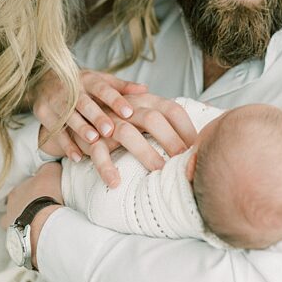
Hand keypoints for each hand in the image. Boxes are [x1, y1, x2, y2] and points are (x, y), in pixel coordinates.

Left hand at [2, 162, 63, 271]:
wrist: (43, 223)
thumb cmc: (46, 196)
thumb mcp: (51, 172)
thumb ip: (49, 167)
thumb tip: (50, 166)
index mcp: (16, 191)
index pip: (25, 188)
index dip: (37, 189)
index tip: (48, 192)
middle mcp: (9, 208)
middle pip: (20, 205)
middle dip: (30, 206)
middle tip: (46, 208)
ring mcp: (11, 226)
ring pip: (19, 221)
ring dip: (28, 221)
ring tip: (42, 224)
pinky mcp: (16, 240)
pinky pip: (22, 237)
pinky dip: (28, 235)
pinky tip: (38, 235)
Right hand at [32, 69, 147, 160]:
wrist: (44, 80)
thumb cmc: (83, 84)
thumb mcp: (101, 80)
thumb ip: (122, 87)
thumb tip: (145, 89)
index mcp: (88, 79)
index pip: (103, 88)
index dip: (115, 100)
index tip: (129, 112)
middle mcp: (70, 89)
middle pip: (83, 103)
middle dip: (96, 116)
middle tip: (109, 130)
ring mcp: (54, 101)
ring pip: (67, 116)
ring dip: (80, 129)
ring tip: (93, 141)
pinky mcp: (43, 114)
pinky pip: (54, 131)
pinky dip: (65, 145)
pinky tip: (77, 156)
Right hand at [68, 92, 198, 188]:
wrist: (78, 111)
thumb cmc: (121, 115)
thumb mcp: (145, 109)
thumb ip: (169, 113)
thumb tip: (203, 114)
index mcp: (146, 100)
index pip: (172, 109)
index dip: (187, 128)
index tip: (198, 148)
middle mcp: (128, 107)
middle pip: (152, 119)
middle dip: (170, 140)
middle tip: (183, 161)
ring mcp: (108, 121)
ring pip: (126, 133)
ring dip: (144, 152)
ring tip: (158, 171)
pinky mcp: (89, 137)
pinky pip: (97, 151)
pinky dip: (105, 166)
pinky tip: (115, 181)